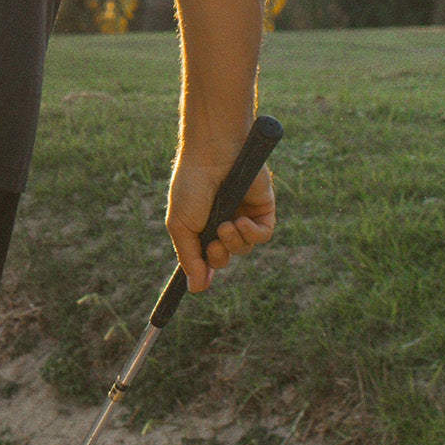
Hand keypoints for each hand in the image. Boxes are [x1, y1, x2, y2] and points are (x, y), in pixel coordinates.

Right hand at [166, 141, 276, 296]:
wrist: (212, 154)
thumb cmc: (192, 185)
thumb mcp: (181, 225)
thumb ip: (190, 258)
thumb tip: (196, 290)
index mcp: (201, 225)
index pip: (205, 258)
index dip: (204, 270)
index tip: (200, 281)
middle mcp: (223, 222)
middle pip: (225, 258)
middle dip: (219, 256)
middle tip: (214, 241)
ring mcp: (244, 215)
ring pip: (245, 248)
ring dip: (235, 241)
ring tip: (227, 223)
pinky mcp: (263, 209)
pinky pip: (263, 235)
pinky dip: (253, 234)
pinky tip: (241, 220)